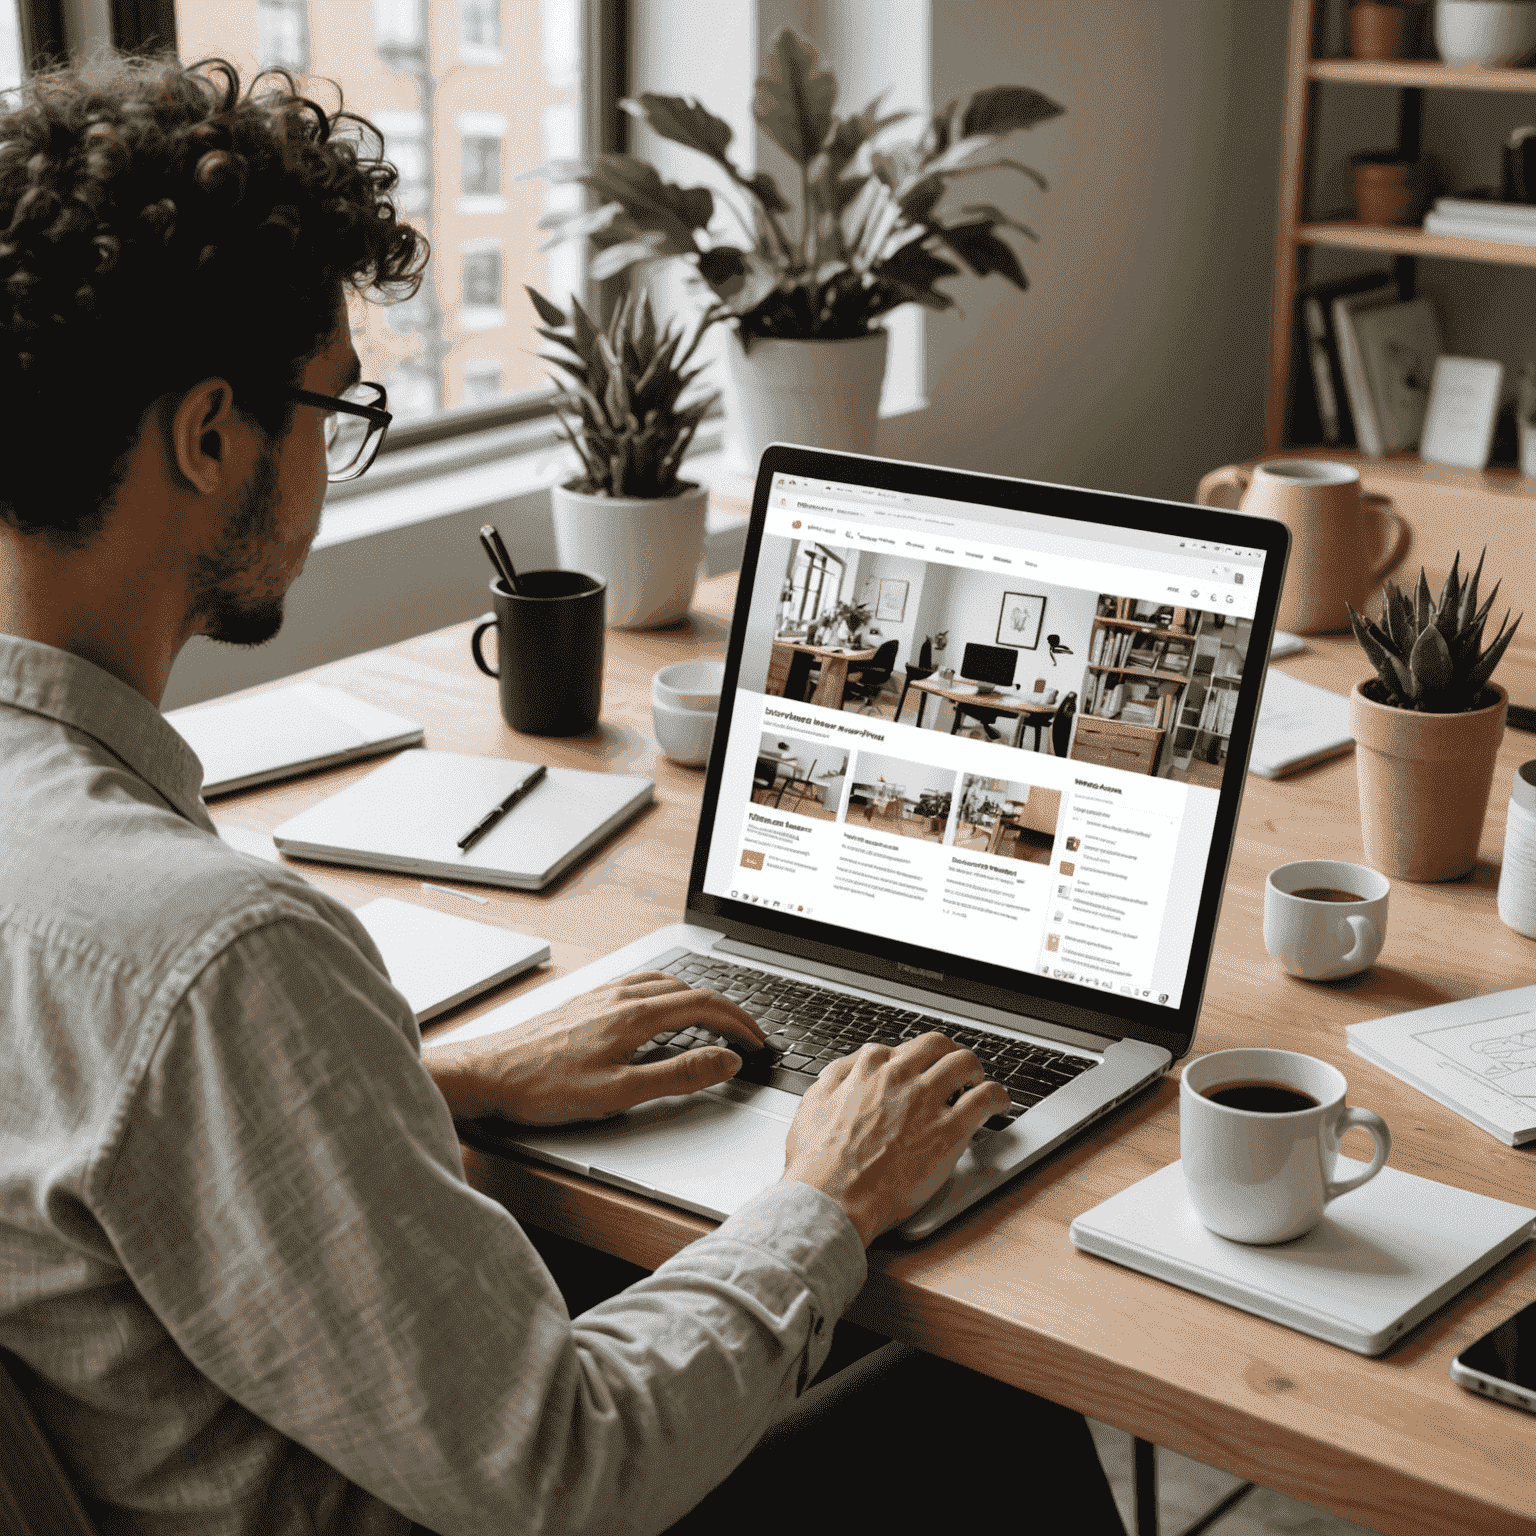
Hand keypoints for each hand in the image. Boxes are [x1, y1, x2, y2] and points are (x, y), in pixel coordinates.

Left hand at [422, 972, 765, 1125]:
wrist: (487, 1073)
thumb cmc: (543, 1087)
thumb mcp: (619, 1093)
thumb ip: (678, 1076)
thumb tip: (724, 1060)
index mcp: (635, 1015)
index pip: (705, 1006)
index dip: (739, 1023)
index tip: (757, 1041)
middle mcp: (621, 996)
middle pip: (691, 989)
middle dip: (726, 1009)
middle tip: (745, 1032)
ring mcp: (602, 994)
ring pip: (666, 982)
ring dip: (698, 997)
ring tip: (713, 1019)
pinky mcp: (586, 1000)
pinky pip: (641, 983)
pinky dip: (668, 993)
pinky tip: (659, 1009)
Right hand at [783, 1034, 1009, 1245]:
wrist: (830, 1199)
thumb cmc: (816, 1164)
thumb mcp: (811, 1107)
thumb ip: (833, 1080)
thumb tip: (847, 1070)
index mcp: (867, 1069)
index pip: (899, 1049)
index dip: (911, 1062)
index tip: (915, 1075)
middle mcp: (899, 1077)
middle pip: (936, 1046)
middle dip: (946, 1055)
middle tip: (951, 1072)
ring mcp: (925, 1100)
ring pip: (965, 1062)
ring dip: (974, 1071)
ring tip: (977, 1086)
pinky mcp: (949, 1130)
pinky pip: (985, 1099)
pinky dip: (998, 1097)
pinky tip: (999, 1106)